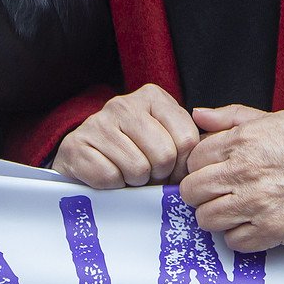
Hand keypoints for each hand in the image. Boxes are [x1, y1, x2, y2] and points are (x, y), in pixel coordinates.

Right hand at [53, 83, 201, 187]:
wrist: (84, 158)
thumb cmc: (133, 152)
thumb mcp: (165, 138)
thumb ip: (189, 144)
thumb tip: (207, 160)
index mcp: (152, 97)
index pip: (188, 139)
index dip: (183, 165)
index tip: (171, 170)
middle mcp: (124, 103)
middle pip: (165, 155)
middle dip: (159, 175)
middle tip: (148, 174)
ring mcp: (97, 122)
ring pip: (137, 168)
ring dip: (135, 182)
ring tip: (127, 174)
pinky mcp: (76, 145)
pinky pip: (110, 177)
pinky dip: (112, 187)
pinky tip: (108, 176)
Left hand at [179, 106, 283, 252]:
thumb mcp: (274, 117)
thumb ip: (231, 117)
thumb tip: (199, 115)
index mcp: (243, 141)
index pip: (194, 159)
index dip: (200, 166)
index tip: (211, 170)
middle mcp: (244, 172)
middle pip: (192, 191)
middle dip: (200, 192)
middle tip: (216, 192)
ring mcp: (256, 204)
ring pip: (206, 219)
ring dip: (216, 216)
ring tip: (233, 208)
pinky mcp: (271, 231)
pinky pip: (233, 241)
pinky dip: (239, 235)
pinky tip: (251, 222)